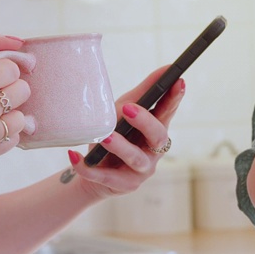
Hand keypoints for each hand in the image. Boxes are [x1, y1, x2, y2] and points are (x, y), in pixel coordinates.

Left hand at [68, 65, 187, 198]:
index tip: (179, 81)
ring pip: (135, 158)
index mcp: (156, 129)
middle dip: (145, 122)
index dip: (175, 98)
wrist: (93, 171)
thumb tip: (164, 69)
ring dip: (120, 146)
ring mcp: (141, 169)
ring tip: (106, 137)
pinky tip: (75, 155)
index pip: (168, 111)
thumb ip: (142, 93)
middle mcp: (153, 150)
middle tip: (128, 108)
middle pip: (158, 136)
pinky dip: (88, 167)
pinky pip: (106, 176)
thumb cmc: (115, 135)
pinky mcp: (124, 184)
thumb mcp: (124, 111)